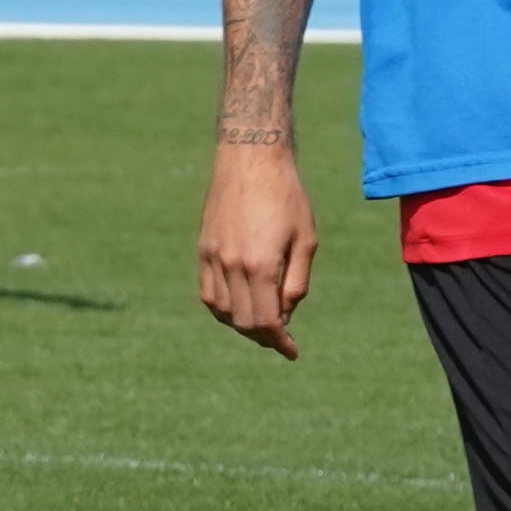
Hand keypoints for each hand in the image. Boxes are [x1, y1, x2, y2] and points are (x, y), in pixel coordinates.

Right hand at [198, 144, 317, 358]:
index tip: (292, 351)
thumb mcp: (306, 240)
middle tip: (281, 338)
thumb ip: (297, 282)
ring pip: (223, 312)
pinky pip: (208, 294)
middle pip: (243, 322)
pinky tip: (238, 309)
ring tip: (262, 324)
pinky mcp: (204, 249)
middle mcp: (232, 265)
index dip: (280, 342)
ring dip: (243, 325)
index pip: (266, 321)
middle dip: (264, 337)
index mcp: (261, 265)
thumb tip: (285, 314)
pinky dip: (222, 310)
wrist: (251, 159)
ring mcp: (213, 258)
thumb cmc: (287, 196)